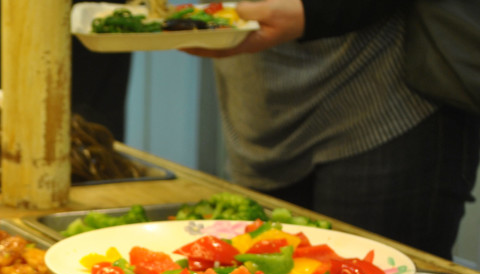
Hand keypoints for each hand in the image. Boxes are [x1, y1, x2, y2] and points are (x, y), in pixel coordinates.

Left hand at [181, 0, 305, 57]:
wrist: (311, 12)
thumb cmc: (293, 14)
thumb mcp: (271, 11)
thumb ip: (251, 11)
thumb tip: (233, 10)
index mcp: (249, 44)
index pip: (218, 50)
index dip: (198, 48)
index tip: (181, 45)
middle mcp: (244, 41)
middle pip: (214, 43)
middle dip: (195, 39)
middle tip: (175, 32)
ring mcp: (247, 33)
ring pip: (220, 34)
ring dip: (203, 29)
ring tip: (185, 24)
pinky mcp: (250, 24)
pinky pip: (229, 25)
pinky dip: (216, 20)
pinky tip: (207, 15)